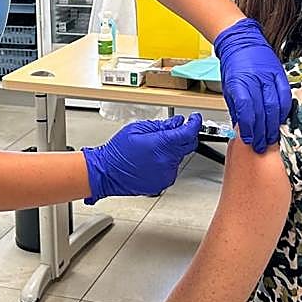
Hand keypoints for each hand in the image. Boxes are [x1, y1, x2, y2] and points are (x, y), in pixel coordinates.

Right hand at [82, 114, 201, 203]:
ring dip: (172, 150)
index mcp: (161, 145)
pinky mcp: (163, 182)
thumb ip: (161, 125)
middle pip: (188, 145)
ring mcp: (166, 174)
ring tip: (152, 149)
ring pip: (179, 157)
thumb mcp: (137, 129)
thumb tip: (177, 122)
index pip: (188, 133)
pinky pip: (171, 168)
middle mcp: (166, 161)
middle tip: (175, 131)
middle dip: (184, 136)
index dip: (195, 124)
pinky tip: (151, 160)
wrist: (106, 173)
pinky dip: (166, 162)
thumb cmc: (117, 151)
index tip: (195, 119)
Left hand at [213, 18, 291, 152]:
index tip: (249, 139)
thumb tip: (241, 128)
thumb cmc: (234, 64)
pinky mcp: (280, 74)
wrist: (241, 41)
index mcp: (238, 82)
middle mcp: (254, 79)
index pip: (246, 109)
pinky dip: (284, 111)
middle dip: (262, 132)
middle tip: (262, 145)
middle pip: (261, 111)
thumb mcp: (228, 87)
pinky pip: (285, 96)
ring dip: (274, 126)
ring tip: (272, 138)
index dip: (249, 127)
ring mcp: (269, 76)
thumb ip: (236, 107)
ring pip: (275, 106)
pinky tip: (281, 121)